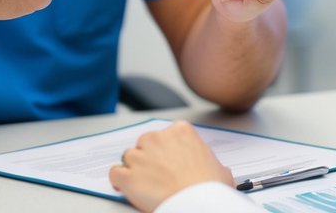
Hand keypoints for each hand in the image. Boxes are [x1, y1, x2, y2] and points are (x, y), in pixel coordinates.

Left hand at [109, 121, 232, 211]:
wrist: (197, 203)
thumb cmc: (210, 188)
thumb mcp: (220, 169)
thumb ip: (208, 161)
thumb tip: (213, 170)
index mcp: (181, 131)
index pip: (166, 135)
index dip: (166, 151)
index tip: (169, 162)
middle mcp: (157, 138)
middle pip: (145, 143)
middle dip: (149, 158)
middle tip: (158, 176)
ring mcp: (140, 156)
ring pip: (129, 157)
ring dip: (135, 169)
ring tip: (144, 185)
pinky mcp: (128, 175)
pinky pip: (115, 173)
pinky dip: (119, 180)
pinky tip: (125, 187)